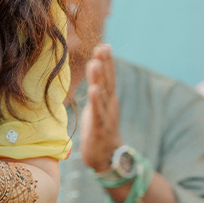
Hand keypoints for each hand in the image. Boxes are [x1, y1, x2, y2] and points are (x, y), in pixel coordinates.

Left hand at [80, 42, 119, 174]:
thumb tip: (93, 71)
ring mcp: (106, 116)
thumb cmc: (99, 129)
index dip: (107, 61)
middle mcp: (110, 105)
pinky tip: (93, 89)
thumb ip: (97, 89)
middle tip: (102, 47)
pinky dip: (95, 101)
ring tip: (95, 63)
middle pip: (107, 81)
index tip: (104, 45)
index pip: (108, 77)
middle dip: (105, 64)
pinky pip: (97, 112)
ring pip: (102, 95)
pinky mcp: (99, 128)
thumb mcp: (97, 106)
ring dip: (99, 78)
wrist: (105, 157)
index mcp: (108, 99)